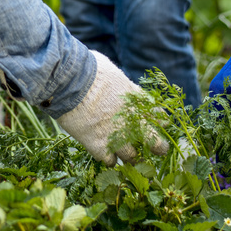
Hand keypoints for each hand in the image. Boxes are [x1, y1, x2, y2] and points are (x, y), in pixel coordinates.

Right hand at [57, 51, 168, 165]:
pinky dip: (108, 159)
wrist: (71, 82)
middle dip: (158, 148)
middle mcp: (133, 121)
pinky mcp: (100, 147)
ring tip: (127, 158)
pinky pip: (110, 161)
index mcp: (138, 100)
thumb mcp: (112, 70)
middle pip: (156, 142)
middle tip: (156, 151)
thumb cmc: (89, 69)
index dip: (158, 121)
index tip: (156, 124)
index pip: (158, 115)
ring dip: (131, 157)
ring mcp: (118, 136)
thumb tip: (113, 80)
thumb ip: (118, 82)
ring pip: (132, 157)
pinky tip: (104, 154)